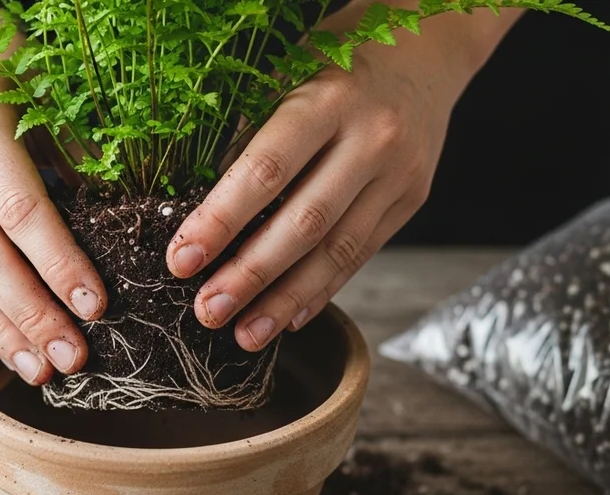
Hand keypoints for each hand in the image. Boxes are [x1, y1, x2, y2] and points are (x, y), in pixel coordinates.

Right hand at [0, 12, 106, 386]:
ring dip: (3, 330)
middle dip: (32, 315)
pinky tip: (11, 343)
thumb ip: (77, 154)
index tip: (97, 305)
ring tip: (43, 370)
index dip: (59, 264)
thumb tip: (124, 226)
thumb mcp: (45, 90)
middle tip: (74, 358)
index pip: (21, 211)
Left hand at [166, 5, 518, 350]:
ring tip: (244, 334)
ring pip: (337, 251)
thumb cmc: (338, 57)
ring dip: (286, 301)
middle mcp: (371, 139)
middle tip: (207, 311)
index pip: (266, 171)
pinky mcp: (411, 199)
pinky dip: (323, 290)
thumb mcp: (288, 73)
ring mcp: (399, 174)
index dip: (220, 221)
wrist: (428, 46)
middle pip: (304, 223)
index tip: (181, 260)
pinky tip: (290, 318)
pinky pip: (362, 254)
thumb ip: (249, 131)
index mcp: (329, 100)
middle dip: (251, 276)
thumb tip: (195, 205)